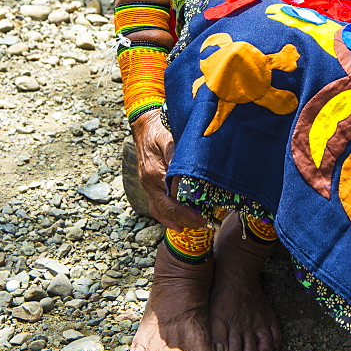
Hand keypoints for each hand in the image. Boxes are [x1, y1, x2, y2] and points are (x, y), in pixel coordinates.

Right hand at [131, 109, 206, 230]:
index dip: (189, 208)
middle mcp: (149, 183)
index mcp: (155, 172)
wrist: (145, 124)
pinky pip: (155, 206)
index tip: (205, 214)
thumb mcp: (170, 137)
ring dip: (177, 220)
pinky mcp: (149, 185)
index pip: (173, 197)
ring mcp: (148, 185)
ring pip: (160, 211)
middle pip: (167, 208)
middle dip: (186, 218)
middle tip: (205, 223)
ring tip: (195, 225)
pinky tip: (177, 225)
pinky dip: (165, 218)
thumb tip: (188, 174)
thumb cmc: (160, 129)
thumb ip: (177, 155)